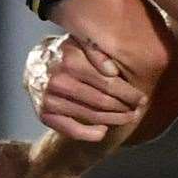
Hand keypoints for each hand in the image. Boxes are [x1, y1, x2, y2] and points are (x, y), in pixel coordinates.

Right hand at [24, 34, 147, 140]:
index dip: (129, 94)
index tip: (142, 98)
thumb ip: (97, 53)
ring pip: (92, 116)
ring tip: (127, 118)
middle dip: (125, 108)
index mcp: (71, 62)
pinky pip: (73, 131)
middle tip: (138, 110)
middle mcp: (59, 82)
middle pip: (103, 102)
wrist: (35, 65)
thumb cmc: (66, 53)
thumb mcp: (81, 43)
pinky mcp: (45, 115)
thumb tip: (113, 72)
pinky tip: (103, 130)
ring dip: (114, 120)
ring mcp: (50, 100)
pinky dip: (91, 134)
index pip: (109, 84)